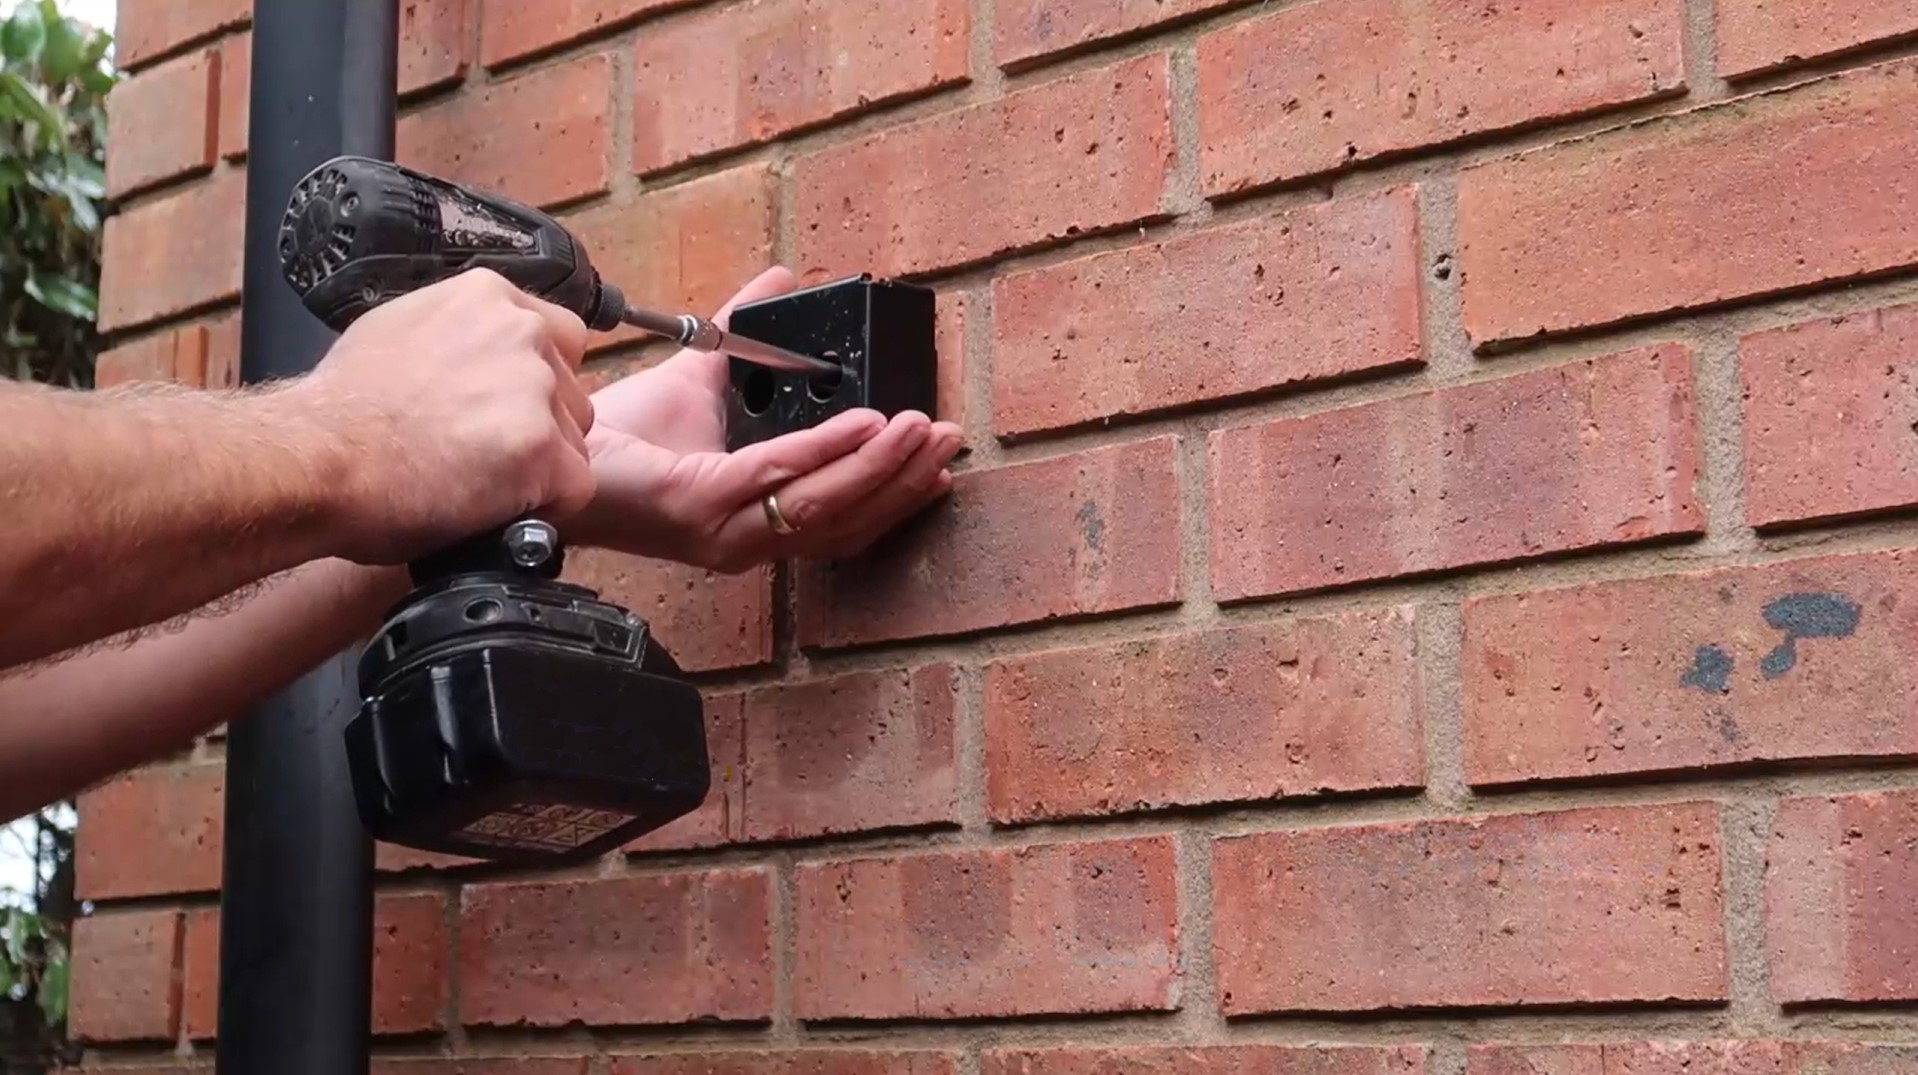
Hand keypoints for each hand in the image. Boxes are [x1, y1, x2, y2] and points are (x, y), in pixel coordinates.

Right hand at [287, 268, 596, 564]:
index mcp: (488, 297)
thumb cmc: (340, 411)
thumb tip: (474, 354)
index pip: (559, 336)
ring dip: (540, 468)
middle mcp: (522, 332)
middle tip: (482, 455)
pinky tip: (493, 507)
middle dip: (541, 428)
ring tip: (475, 481)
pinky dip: (543, 508)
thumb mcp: (397, 331)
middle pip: (572, 393)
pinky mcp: (543, 449)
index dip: (539, 383)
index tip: (505, 411)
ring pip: (575, 441)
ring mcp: (537, 389)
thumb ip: (457, 335)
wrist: (316, 459)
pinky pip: (574, 488)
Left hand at [567, 266, 962, 572]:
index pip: (840, 518)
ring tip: (919, 429)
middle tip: (948, 440)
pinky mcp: (699, 504)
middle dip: (904, 478)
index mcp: (754, 517)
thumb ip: (749, 332)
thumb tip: (785, 280)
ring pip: (825, 502)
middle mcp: (745, 537)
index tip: (937, 466)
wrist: (557, 440)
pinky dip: (830, 449)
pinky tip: (864, 423)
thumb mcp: (704, 374)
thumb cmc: (622, 431)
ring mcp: (723, 528)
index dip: (893, 493)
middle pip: (847, 518)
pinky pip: (781, 473)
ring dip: (881, 466)